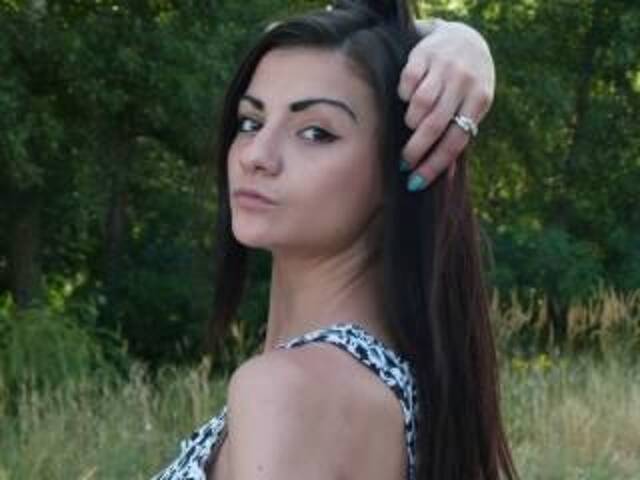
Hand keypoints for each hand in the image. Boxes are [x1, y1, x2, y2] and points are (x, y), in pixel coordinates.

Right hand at [398, 20, 495, 190]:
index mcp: (480, 100)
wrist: (465, 39)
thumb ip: (459, 137)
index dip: (434, 165)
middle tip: (404, 163)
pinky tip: (408, 98)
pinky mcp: (424, 55)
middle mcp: (464, 83)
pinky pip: (407, 83)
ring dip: (411, 121)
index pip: (455, 141)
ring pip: (420, 105)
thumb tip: (445, 178)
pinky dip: (404, 95)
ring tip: (411, 124)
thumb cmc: (467, 85)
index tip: (415, 182)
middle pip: (434, 126)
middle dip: (415, 151)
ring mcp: (444, 67)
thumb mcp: (472, 107)